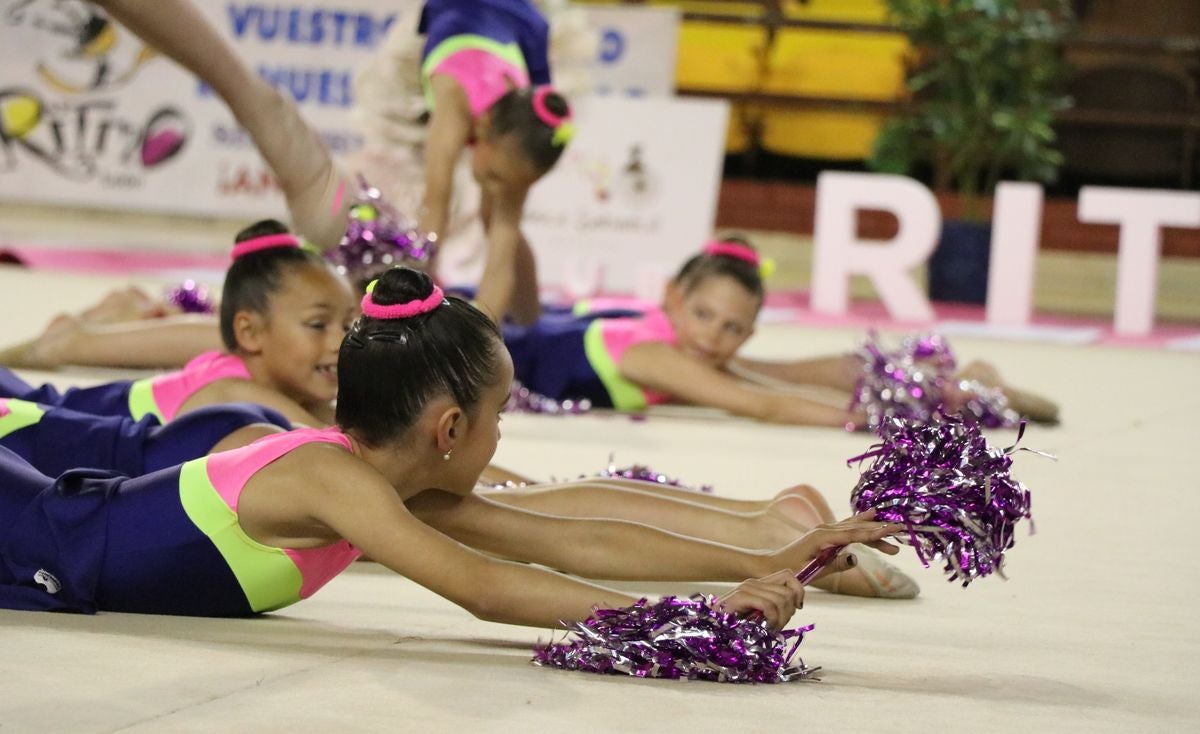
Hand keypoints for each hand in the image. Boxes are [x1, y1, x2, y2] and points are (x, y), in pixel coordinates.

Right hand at [717, 570, 805, 628]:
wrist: (713, 631)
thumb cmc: (738, 627)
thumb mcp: (763, 616)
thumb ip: (777, 607)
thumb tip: (796, 604)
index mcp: (759, 584)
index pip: (788, 575)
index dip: (798, 590)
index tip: (797, 607)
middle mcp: (753, 583)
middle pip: (788, 591)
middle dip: (789, 611)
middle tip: (778, 624)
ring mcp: (746, 588)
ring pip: (781, 598)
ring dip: (781, 619)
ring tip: (771, 628)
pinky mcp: (741, 597)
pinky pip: (769, 606)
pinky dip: (772, 619)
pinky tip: (766, 627)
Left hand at [768, 510, 903, 579]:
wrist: (772, 564)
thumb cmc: (791, 570)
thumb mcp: (813, 571)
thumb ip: (835, 565)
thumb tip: (856, 558)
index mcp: (823, 537)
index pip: (855, 534)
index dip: (876, 533)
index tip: (894, 530)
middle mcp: (824, 529)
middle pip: (858, 528)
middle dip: (881, 529)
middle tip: (902, 528)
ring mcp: (824, 530)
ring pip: (854, 527)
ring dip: (873, 530)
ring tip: (894, 531)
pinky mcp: (824, 534)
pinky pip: (847, 528)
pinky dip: (860, 523)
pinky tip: (871, 516)